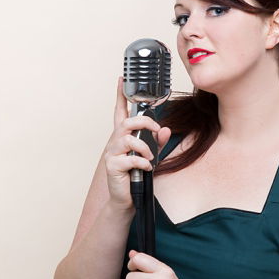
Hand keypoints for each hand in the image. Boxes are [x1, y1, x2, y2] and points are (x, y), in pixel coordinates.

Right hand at [104, 77, 170, 209]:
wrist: (128, 198)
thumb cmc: (138, 174)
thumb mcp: (152, 155)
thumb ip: (158, 142)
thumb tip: (166, 129)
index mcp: (124, 136)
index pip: (120, 111)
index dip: (120, 95)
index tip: (121, 80)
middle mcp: (115, 142)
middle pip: (127, 122)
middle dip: (145, 123)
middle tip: (156, 130)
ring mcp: (112, 153)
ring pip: (128, 139)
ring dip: (145, 147)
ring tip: (151, 157)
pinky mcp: (113, 166)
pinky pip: (130, 159)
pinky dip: (143, 162)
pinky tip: (147, 167)